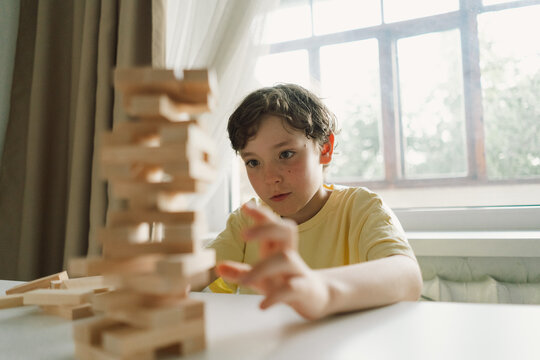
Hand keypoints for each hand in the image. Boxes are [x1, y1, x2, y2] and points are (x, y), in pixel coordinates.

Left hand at [215, 203, 330, 319]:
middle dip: (265, 228)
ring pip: (286, 259)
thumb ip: (241, 272)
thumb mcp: (261, 277)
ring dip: (263, 267)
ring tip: (244, 280)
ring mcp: (298, 271)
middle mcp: (289, 254)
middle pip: (286, 230)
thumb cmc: (286, 282)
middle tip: (243, 234)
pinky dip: (277, 295)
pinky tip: (262, 305)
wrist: (317, 298)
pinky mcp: (304, 289)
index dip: (261, 213)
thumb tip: (218, 267)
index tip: (245, 206)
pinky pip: (292, 288)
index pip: (273, 223)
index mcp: (278, 247)